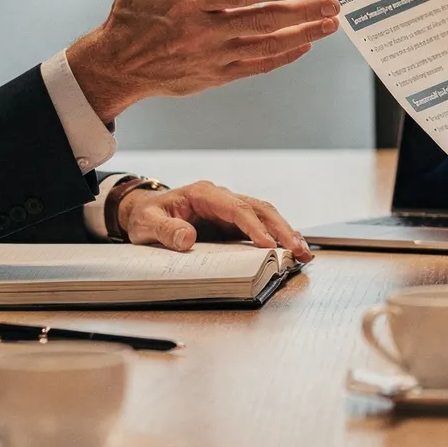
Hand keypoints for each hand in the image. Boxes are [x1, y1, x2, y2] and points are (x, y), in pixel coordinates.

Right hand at [67, 0, 339, 120]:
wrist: (116, 68)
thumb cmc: (131, 15)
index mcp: (186, 1)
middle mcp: (202, 31)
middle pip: (261, 21)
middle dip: (301, 12)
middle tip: (332, 3)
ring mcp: (212, 56)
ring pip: (265, 46)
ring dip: (302, 34)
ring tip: (330, 24)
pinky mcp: (216, 75)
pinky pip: (256, 66)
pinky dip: (282, 56)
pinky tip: (304, 45)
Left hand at [117, 180, 313, 260]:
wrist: (144, 212)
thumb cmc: (146, 215)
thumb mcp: (148, 223)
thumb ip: (165, 230)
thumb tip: (187, 238)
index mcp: (204, 194)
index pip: (237, 209)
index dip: (254, 227)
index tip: (267, 245)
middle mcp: (222, 198)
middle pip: (260, 209)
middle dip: (281, 229)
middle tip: (298, 249)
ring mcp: (229, 210)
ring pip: (265, 216)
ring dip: (285, 233)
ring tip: (303, 252)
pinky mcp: (231, 224)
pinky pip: (259, 228)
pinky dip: (276, 238)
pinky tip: (290, 250)